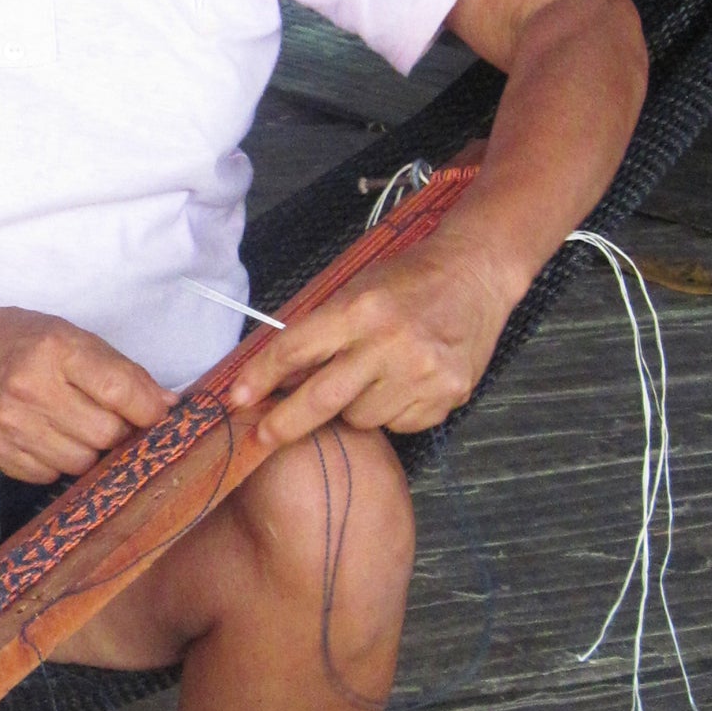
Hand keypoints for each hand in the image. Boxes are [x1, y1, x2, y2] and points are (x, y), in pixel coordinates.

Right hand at [0, 303, 173, 483]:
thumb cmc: (23, 341)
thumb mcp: (72, 338)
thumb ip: (120, 371)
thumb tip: (167, 406)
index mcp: (56, 349)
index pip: (121, 391)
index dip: (149, 410)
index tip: (156, 414)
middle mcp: (30, 386)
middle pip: (105, 435)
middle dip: (117, 432)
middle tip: (108, 419)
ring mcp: (8, 422)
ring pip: (80, 463)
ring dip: (87, 451)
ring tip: (72, 427)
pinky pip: (48, 476)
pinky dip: (55, 462)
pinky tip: (44, 436)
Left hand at [231, 234, 518, 451]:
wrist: (475, 273)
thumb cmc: (406, 281)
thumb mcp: (354, 290)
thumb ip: (319, 332)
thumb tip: (273, 376)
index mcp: (361, 310)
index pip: (296, 349)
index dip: (261, 376)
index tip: (236, 398)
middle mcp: (392, 344)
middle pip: (322, 400)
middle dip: (284, 423)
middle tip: (262, 437)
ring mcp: (423, 374)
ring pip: (361, 419)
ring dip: (352, 408)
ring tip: (371, 377)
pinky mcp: (448, 396)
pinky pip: (399, 424)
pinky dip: (392, 411)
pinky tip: (403, 382)